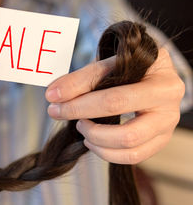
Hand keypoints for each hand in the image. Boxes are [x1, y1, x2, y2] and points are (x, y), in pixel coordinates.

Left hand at [45, 48, 184, 163]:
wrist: (151, 71)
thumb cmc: (130, 66)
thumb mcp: (109, 63)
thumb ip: (82, 79)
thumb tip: (53, 95)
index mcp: (158, 74)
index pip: (114, 96)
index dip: (78, 99)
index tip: (52, 97)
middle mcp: (168, 100)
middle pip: (124, 126)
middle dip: (83, 119)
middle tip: (60, 113)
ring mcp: (167, 122)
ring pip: (130, 144)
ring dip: (96, 139)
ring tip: (80, 126)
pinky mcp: (161, 138)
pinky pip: (134, 156)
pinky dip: (107, 152)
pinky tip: (92, 140)